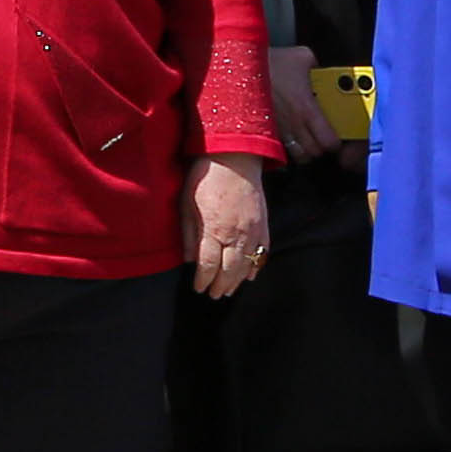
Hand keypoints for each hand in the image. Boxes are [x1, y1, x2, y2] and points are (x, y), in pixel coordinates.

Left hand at [187, 157, 272, 300]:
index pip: (208, 265)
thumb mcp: (186, 203)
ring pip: (247, 265)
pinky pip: (262, 252)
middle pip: (229, 271)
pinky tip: (249, 275)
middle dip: (220, 286)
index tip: (198, 288)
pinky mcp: (264, 224)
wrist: (235, 156)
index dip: (203, 280)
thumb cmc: (205, 176)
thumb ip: (189, 234)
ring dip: (237, 281)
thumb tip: (189, 260)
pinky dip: (255, 266)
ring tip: (227, 290)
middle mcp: (236, 234)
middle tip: (213, 295)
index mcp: (214, 229)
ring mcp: (253, 231)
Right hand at [263, 44, 354, 166]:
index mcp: (306, 109)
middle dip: (321, 146)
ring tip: (305, 138)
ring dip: (304, 149)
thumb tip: (320, 69)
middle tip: (322, 135)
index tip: (337, 135)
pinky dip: (285, 147)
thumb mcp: (300, 56)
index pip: (330, 142)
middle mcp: (293, 125)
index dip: (336, 141)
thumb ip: (316, 64)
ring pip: (297, 156)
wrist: (237, 69)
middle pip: (315, 153)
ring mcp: (276, 131)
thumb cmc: (267, 63)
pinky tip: (286, 135)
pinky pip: (278, 149)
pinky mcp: (262, 131)